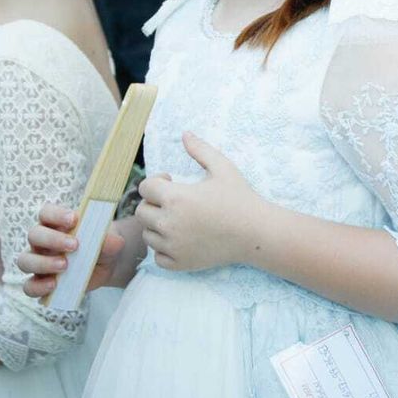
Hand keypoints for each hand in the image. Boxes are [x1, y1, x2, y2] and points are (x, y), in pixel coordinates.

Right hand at [17, 204, 130, 298]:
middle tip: (74, 246)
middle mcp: (42, 241)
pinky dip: (38, 287)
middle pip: (34, 234)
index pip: (46, 212)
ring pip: (25, 260)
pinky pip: (29, 286)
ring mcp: (38, 261)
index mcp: (55, 223)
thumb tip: (104, 241)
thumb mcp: (110, 242)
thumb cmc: (101, 246)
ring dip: (43, 263)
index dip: (56, 214)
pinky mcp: (40, 282)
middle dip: (52, 239)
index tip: (74, 219)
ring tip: (64, 266)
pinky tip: (53, 285)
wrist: (104, 266)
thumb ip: (108, 240)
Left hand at [134, 133, 262, 272]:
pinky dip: (164, 248)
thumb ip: (200, 149)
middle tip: (172, 201)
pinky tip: (179, 239)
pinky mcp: (180, 263)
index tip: (170, 181)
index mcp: (176, 198)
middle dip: (154, 203)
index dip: (156, 181)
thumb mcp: (222, 167)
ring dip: (157, 225)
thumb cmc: (240, 198)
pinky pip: (157, 256)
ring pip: (148, 234)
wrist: (256, 233)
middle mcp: (169, 224)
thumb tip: (185, 134)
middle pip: (141, 212)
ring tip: (176, 219)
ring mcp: (174, 246)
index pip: (145, 188)